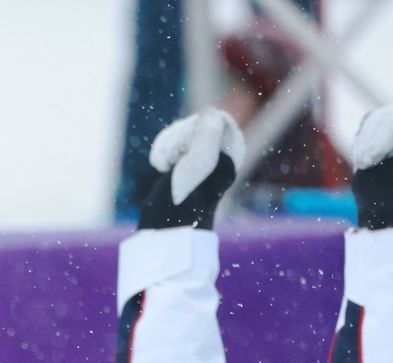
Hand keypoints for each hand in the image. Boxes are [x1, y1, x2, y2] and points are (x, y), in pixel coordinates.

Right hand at [140, 109, 244, 230]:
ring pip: (178, 132)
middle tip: (174, 162)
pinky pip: (168, 142)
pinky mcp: (181, 162)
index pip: (213, 118)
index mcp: (231, 150)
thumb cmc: (186, 196)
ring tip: (167, 168)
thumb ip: (207, 133)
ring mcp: (199, 156)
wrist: (168, 222)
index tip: (187, 150)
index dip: (194, 130)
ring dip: (166, 148)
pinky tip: (162, 168)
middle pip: (193, 124)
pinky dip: (161, 153)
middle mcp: (219, 152)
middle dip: (176, 140)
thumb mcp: (199, 162)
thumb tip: (209, 110)